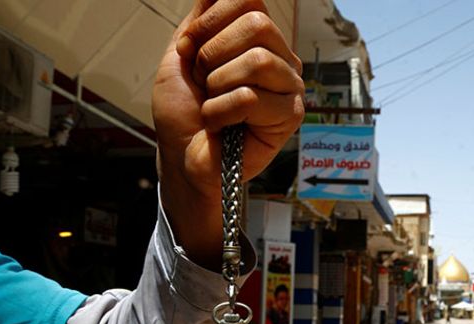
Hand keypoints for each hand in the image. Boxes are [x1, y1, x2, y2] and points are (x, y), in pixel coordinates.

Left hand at [152, 0, 304, 269]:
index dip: (213, 20)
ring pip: (258, 61)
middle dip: (214, 53)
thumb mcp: (183, 54)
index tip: (191, 48)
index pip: (250, 1)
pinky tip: (220, 125)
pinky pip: (252, 98)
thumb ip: (201, 20)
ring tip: (214, 104)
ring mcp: (290, 87)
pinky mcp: (290, 116)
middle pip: (258, 24)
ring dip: (218, 84)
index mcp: (259, 40)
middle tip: (204, 82)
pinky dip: (221, 112)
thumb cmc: (185, 113)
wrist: (183, 158)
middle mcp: (281, 59)